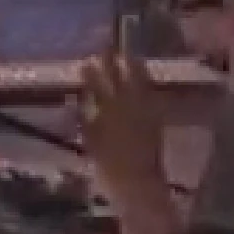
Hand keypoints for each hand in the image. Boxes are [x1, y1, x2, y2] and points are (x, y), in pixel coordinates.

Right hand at [78, 47, 164, 191]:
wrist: (138, 184)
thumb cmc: (108, 168)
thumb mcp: (91, 144)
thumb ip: (85, 120)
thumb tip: (78, 100)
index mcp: (106, 113)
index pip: (96, 87)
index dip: (90, 74)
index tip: (84, 62)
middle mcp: (125, 107)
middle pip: (117, 80)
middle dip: (110, 64)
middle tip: (106, 49)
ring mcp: (143, 111)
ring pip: (138, 83)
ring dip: (132, 67)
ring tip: (129, 55)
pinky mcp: (156, 118)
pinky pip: (151, 93)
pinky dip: (146, 82)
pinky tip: (145, 76)